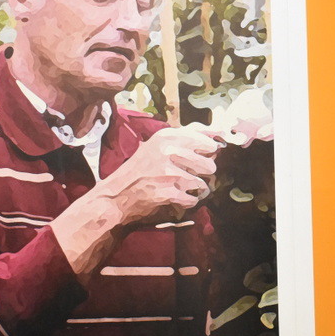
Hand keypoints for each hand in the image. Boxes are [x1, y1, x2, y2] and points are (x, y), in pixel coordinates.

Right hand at [53, 125, 220, 273]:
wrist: (116, 196)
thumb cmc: (140, 169)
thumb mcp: (157, 145)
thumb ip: (186, 137)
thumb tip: (218, 134)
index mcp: (166, 137)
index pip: (206, 140)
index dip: (211, 150)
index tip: (210, 154)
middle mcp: (168, 152)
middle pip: (209, 165)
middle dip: (204, 174)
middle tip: (192, 175)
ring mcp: (168, 173)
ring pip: (202, 183)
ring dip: (197, 189)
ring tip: (183, 187)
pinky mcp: (168, 193)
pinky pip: (193, 199)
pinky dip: (189, 201)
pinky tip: (178, 197)